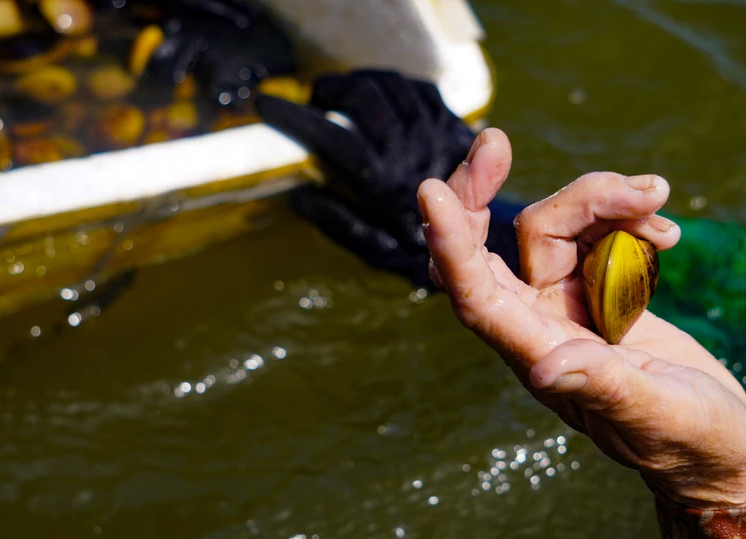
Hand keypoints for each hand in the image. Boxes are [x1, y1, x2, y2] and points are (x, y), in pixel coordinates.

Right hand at [255, 70, 476, 286]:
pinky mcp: (454, 126)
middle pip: (365, 99)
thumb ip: (335, 219)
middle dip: (333, 90)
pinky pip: (421, 89)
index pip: (332, 137)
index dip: (295, 117)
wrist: (478, 248)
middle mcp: (411, 152)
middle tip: (316, 98)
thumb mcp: (369, 246)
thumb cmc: (416, 247)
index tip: (268, 104)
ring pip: (393, 86)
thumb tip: (299, 193)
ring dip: (362, 83)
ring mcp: (436, 134)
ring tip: (343, 93)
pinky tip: (381, 94)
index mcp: (383, 183)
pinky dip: (395, 86)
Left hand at [418, 128, 745, 508]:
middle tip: (495, 140)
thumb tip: (543, 367)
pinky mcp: (597, 288)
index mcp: (538, 356)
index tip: (429, 190)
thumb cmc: (686, 444)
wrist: (716, 446)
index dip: (449, 244)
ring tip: (656, 199)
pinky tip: (668, 234)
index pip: (474, 296)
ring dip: (601, 199)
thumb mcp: (655, 416)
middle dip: (482, 190)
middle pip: (488, 244)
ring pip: (554, 224)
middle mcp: (538, 323)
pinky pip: (595, 229)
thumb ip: (603, 387)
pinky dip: (628, 216)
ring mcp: (565, 302)